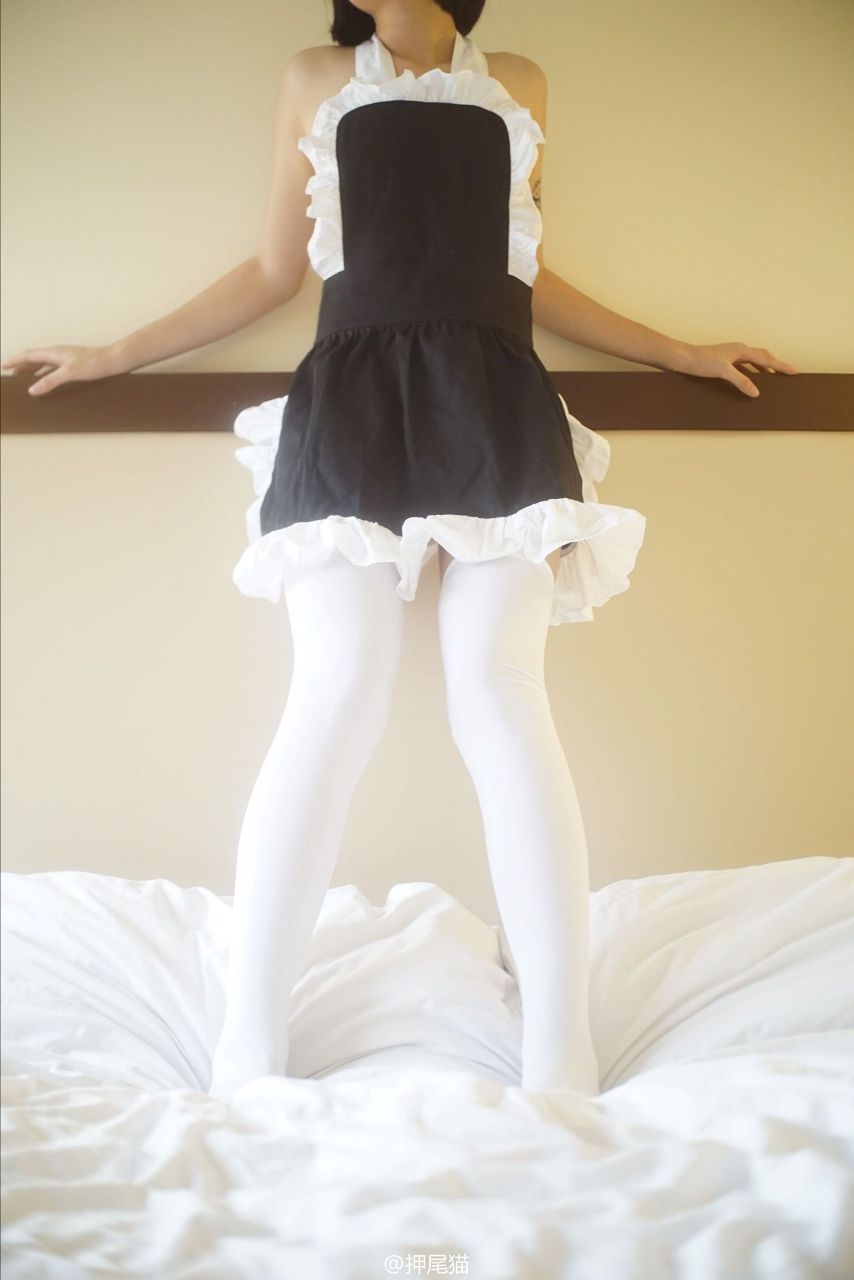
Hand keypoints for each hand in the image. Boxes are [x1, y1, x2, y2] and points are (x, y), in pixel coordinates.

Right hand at [0, 344, 122, 395]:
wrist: (114, 359)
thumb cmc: (94, 363)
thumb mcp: (69, 373)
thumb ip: (50, 381)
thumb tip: (32, 389)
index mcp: (53, 353)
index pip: (28, 355)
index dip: (15, 361)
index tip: (3, 366)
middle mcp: (58, 353)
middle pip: (34, 358)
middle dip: (21, 365)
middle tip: (11, 374)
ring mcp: (66, 357)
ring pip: (43, 362)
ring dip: (32, 369)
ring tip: (25, 378)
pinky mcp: (74, 363)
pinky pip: (53, 367)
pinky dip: (45, 373)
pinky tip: (48, 380)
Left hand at [677, 342, 799, 397]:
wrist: (681, 358)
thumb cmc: (700, 361)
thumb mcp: (723, 372)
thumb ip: (741, 381)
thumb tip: (756, 392)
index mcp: (741, 350)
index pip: (767, 359)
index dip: (781, 366)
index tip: (795, 371)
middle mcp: (737, 350)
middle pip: (763, 356)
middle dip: (776, 365)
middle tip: (788, 373)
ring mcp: (730, 354)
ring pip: (753, 360)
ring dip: (764, 368)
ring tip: (772, 378)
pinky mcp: (722, 360)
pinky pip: (743, 365)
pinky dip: (751, 371)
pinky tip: (749, 379)